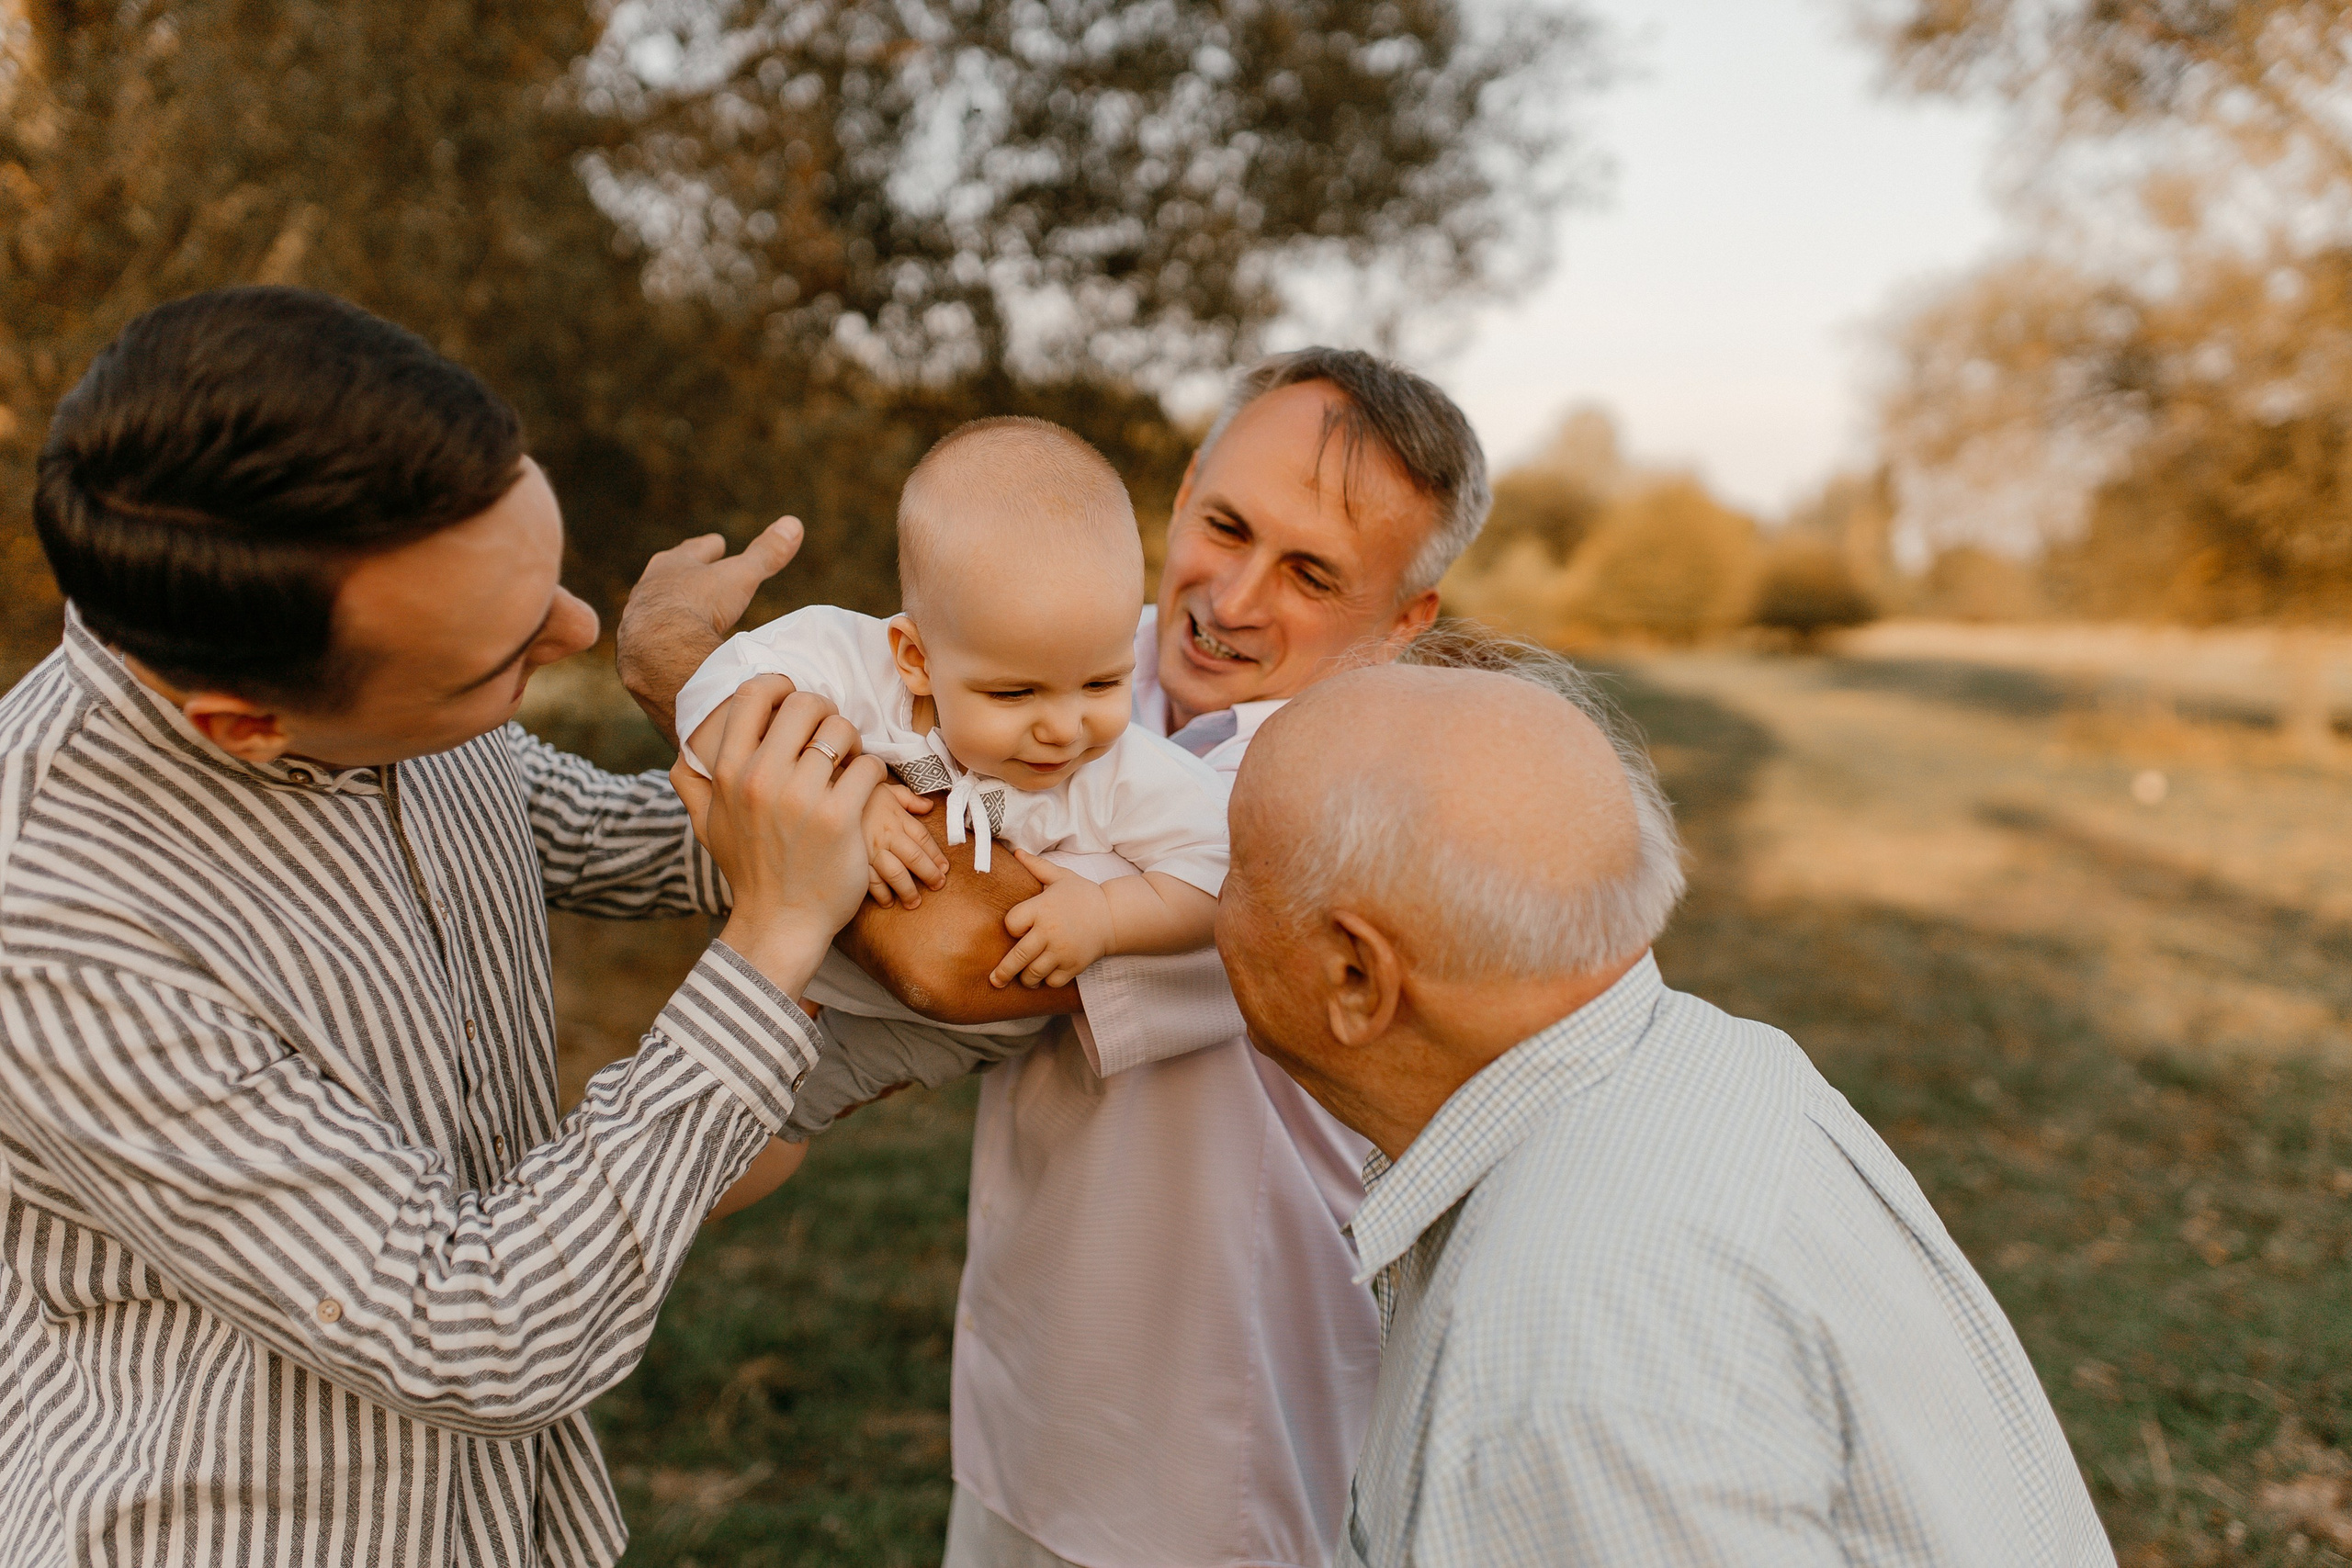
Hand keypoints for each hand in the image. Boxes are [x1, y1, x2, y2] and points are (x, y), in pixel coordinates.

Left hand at [617, 517, 803, 743]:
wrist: (658, 648)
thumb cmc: (699, 604)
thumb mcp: (740, 576)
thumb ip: (765, 554)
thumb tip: (793, 523)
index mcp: (673, 566)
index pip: (693, 550)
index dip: (708, 547)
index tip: (716, 542)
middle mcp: (649, 590)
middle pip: (668, 578)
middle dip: (683, 576)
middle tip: (692, 573)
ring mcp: (636, 622)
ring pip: (655, 611)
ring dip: (669, 612)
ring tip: (681, 618)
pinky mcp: (634, 653)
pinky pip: (650, 645)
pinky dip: (663, 645)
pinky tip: (670, 654)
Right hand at [674, 674, 884, 994]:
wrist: (780, 922)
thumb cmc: (748, 872)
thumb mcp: (707, 827)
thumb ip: (692, 784)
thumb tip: (684, 752)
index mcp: (730, 773)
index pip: (753, 696)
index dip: (780, 686)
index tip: (794, 699)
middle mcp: (762, 779)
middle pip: (804, 703)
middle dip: (823, 712)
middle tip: (829, 734)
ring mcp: (802, 797)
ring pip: (842, 730)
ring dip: (851, 741)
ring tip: (848, 761)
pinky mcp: (840, 817)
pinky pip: (868, 766)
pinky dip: (872, 772)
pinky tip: (862, 788)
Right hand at [863, 784, 946, 907]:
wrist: (822, 797)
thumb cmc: (855, 795)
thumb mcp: (884, 789)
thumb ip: (908, 798)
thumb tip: (929, 806)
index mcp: (896, 816)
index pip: (923, 839)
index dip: (937, 856)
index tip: (944, 869)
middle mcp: (886, 834)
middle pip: (914, 857)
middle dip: (930, 875)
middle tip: (938, 886)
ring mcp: (869, 849)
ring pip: (895, 874)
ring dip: (908, 890)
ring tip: (914, 902)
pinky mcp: (853, 861)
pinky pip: (871, 882)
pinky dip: (881, 894)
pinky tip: (888, 901)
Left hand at [990, 849, 1113, 988]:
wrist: (1114, 916)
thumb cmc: (1083, 895)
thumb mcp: (1061, 876)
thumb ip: (1037, 866)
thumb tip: (1016, 852)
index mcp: (1042, 908)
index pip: (1011, 924)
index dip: (1011, 928)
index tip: (1016, 929)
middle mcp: (1049, 931)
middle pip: (1017, 957)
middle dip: (1003, 972)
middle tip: (994, 980)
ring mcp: (1062, 951)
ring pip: (1033, 973)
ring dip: (1025, 978)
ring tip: (1023, 977)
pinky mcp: (1074, 965)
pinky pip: (1053, 981)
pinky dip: (1047, 981)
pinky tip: (1046, 975)